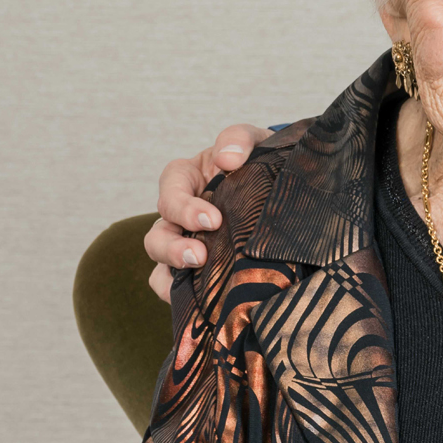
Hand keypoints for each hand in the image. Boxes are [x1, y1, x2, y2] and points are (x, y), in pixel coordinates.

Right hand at [143, 125, 269, 301]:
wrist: (284, 186)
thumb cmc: (261, 160)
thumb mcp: (255, 141)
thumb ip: (239, 139)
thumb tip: (228, 158)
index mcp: (186, 179)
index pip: (170, 191)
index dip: (184, 208)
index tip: (213, 219)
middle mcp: (180, 215)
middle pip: (158, 235)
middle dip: (173, 248)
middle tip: (200, 256)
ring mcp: (187, 243)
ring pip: (160, 265)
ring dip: (173, 273)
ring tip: (198, 278)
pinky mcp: (200, 269)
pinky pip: (175, 288)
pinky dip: (180, 296)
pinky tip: (201, 303)